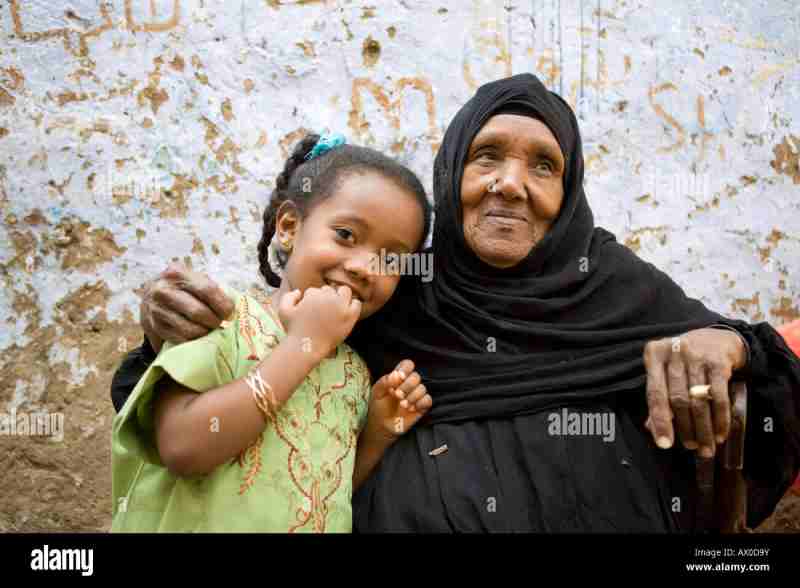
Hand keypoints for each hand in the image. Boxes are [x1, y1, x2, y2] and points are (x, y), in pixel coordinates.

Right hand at [141, 262, 234, 352]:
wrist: (151, 296)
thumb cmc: (182, 288)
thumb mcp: (194, 280)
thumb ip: (211, 289)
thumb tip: (234, 308)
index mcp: (177, 273)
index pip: (207, 289)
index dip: (222, 304)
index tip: (229, 313)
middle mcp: (163, 290)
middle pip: (198, 311)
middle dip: (214, 321)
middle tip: (221, 324)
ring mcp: (156, 309)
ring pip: (189, 329)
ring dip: (205, 333)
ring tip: (210, 330)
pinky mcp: (154, 326)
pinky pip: (180, 339)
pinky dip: (193, 341)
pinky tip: (198, 336)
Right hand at [277, 285, 361, 358]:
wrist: (306, 347)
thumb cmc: (293, 330)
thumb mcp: (283, 311)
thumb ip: (288, 296)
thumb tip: (300, 291)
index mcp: (314, 294)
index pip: (315, 290)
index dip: (311, 300)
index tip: (310, 311)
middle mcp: (328, 298)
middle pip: (329, 290)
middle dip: (325, 298)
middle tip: (322, 312)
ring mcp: (341, 307)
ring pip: (345, 292)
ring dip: (340, 297)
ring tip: (334, 309)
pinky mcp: (349, 316)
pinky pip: (357, 303)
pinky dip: (352, 305)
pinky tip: (345, 313)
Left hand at [364, 359, 432, 441]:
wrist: (381, 425)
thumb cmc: (378, 406)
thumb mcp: (376, 392)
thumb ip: (384, 382)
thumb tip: (396, 375)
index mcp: (399, 377)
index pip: (408, 365)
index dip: (405, 369)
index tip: (399, 377)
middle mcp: (409, 384)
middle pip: (416, 377)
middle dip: (407, 386)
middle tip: (397, 395)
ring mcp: (416, 395)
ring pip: (422, 388)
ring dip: (412, 397)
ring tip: (402, 405)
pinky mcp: (422, 406)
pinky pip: (428, 400)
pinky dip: (420, 403)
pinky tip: (411, 409)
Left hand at [643, 327, 746, 457]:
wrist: (716, 338)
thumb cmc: (684, 361)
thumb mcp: (666, 372)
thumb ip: (658, 398)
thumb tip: (653, 431)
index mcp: (654, 355)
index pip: (655, 393)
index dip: (660, 421)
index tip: (664, 444)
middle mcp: (674, 353)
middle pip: (677, 399)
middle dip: (685, 428)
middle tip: (691, 447)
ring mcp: (697, 356)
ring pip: (698, 400)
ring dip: (703, 428)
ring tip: (706, 446)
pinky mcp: (719, 362)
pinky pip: (719, 397)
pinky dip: (720, 419)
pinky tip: (720, 433)